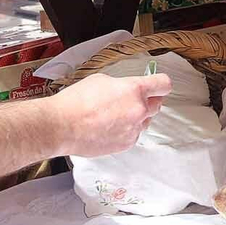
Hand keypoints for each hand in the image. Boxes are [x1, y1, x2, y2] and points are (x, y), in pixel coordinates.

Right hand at [51, 73, 172, 156]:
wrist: (62, 126)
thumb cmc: (76, 102)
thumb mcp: (102, 80)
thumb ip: (123, 85)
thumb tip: (128, 90)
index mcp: (134, 90)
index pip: (163, 84)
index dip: (160, 83)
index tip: (158, 85)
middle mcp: (138, 110)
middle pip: (158, 104)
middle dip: (149, 100)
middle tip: (132, 99)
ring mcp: (133, 129)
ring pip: (145, 121)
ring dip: (136, 117)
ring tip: (114, 115)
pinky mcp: (126, 144)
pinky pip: (133, 135)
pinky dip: (126, 130)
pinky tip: (109, 127)